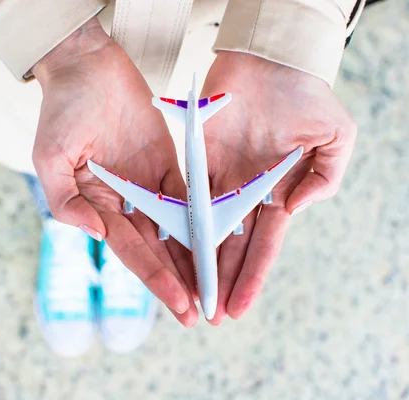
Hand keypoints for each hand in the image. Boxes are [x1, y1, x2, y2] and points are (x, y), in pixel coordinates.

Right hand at [31, 18, 197, 326]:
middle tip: (204, 312)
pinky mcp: (167, 165)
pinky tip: (221, 244)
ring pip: (176, 230)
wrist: (87, 66)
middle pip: (157, 248)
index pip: (131, 250)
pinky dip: (204, 222)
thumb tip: (96, 233)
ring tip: (216, 289)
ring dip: (194, 259)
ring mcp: (147, 185)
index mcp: (96, 205)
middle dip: (179, 280)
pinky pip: (189, 198)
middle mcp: (124, 202)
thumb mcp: (50, 157)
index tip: (181, 304)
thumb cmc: (62, 109)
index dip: (156, 278)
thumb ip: (66, 200)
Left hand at [201, 51, 356, 323]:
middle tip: (208, 315)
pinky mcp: (194, 160)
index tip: (239, 306)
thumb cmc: (304, 94)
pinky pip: (183, 197)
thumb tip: (294, 210)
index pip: (262, 244)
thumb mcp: (335, 136)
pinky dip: (177, 224)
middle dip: (220, 280)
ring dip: (197, 262)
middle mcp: (244, 192)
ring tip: (187, 293)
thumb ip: (326, 177)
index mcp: (276, 192)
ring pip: (204, 229)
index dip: (251, 276)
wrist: (268, 60)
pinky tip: (169, 252)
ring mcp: (218, 178)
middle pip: (229, 245)